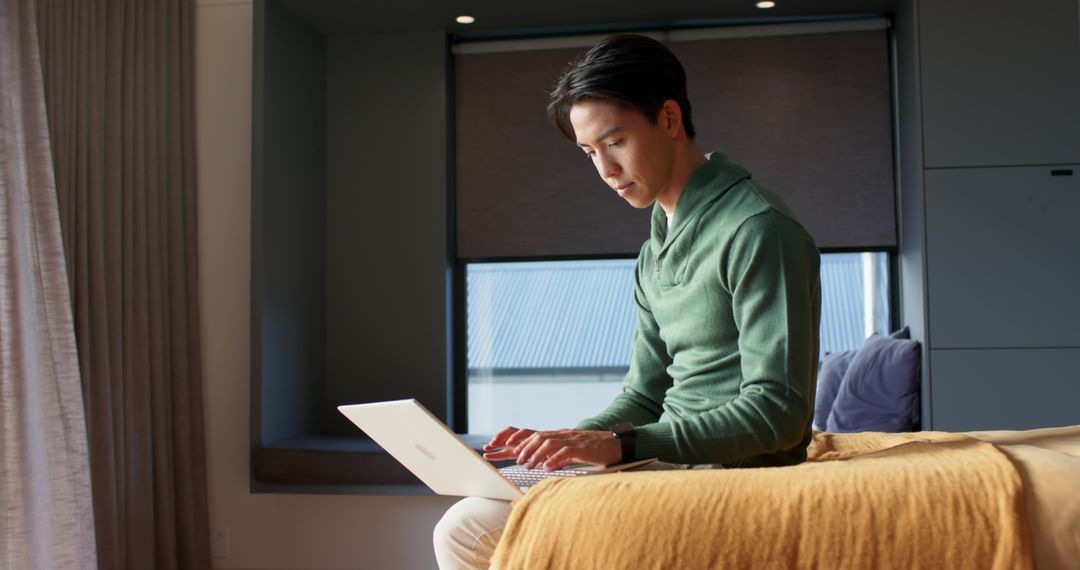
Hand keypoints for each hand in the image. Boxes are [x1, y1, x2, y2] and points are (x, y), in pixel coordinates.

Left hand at [482, 427, 620, 470]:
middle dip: (522, 447)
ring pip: (548, 442)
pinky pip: (566, 451)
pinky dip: (555, 459)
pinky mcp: (583, 448)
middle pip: (537, 436)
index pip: (533, 434)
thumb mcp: (572, 451)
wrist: (616, 444)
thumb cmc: (594, 450)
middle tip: (515, 459)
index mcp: (558, 435)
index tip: (502, 447)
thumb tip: (543, 464)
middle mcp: (563, 435)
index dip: (516, 440)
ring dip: (536, 454)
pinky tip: (547, 467)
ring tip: (528, 465)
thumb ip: (557, 455)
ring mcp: (573, 440)